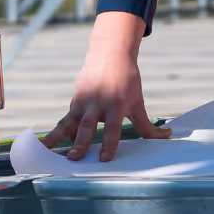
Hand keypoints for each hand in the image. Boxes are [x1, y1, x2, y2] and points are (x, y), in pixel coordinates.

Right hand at [39, 13, 168, 160]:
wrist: (110, 54)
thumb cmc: (127, 80)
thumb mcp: (138, 102)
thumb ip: (147, 125)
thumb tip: (167, 137)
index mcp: (117, 105)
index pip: (114, 129)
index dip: (110, 144)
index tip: (104, 159)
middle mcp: (98, 104)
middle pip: (88, 127)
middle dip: (80, 143)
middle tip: (74, 158)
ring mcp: (84, 102)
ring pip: (68, 122)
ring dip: (57, 137)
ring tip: (46, 150)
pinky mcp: (75, 100)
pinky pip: (66, 118)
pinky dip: (57, 131)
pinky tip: (49, 144)